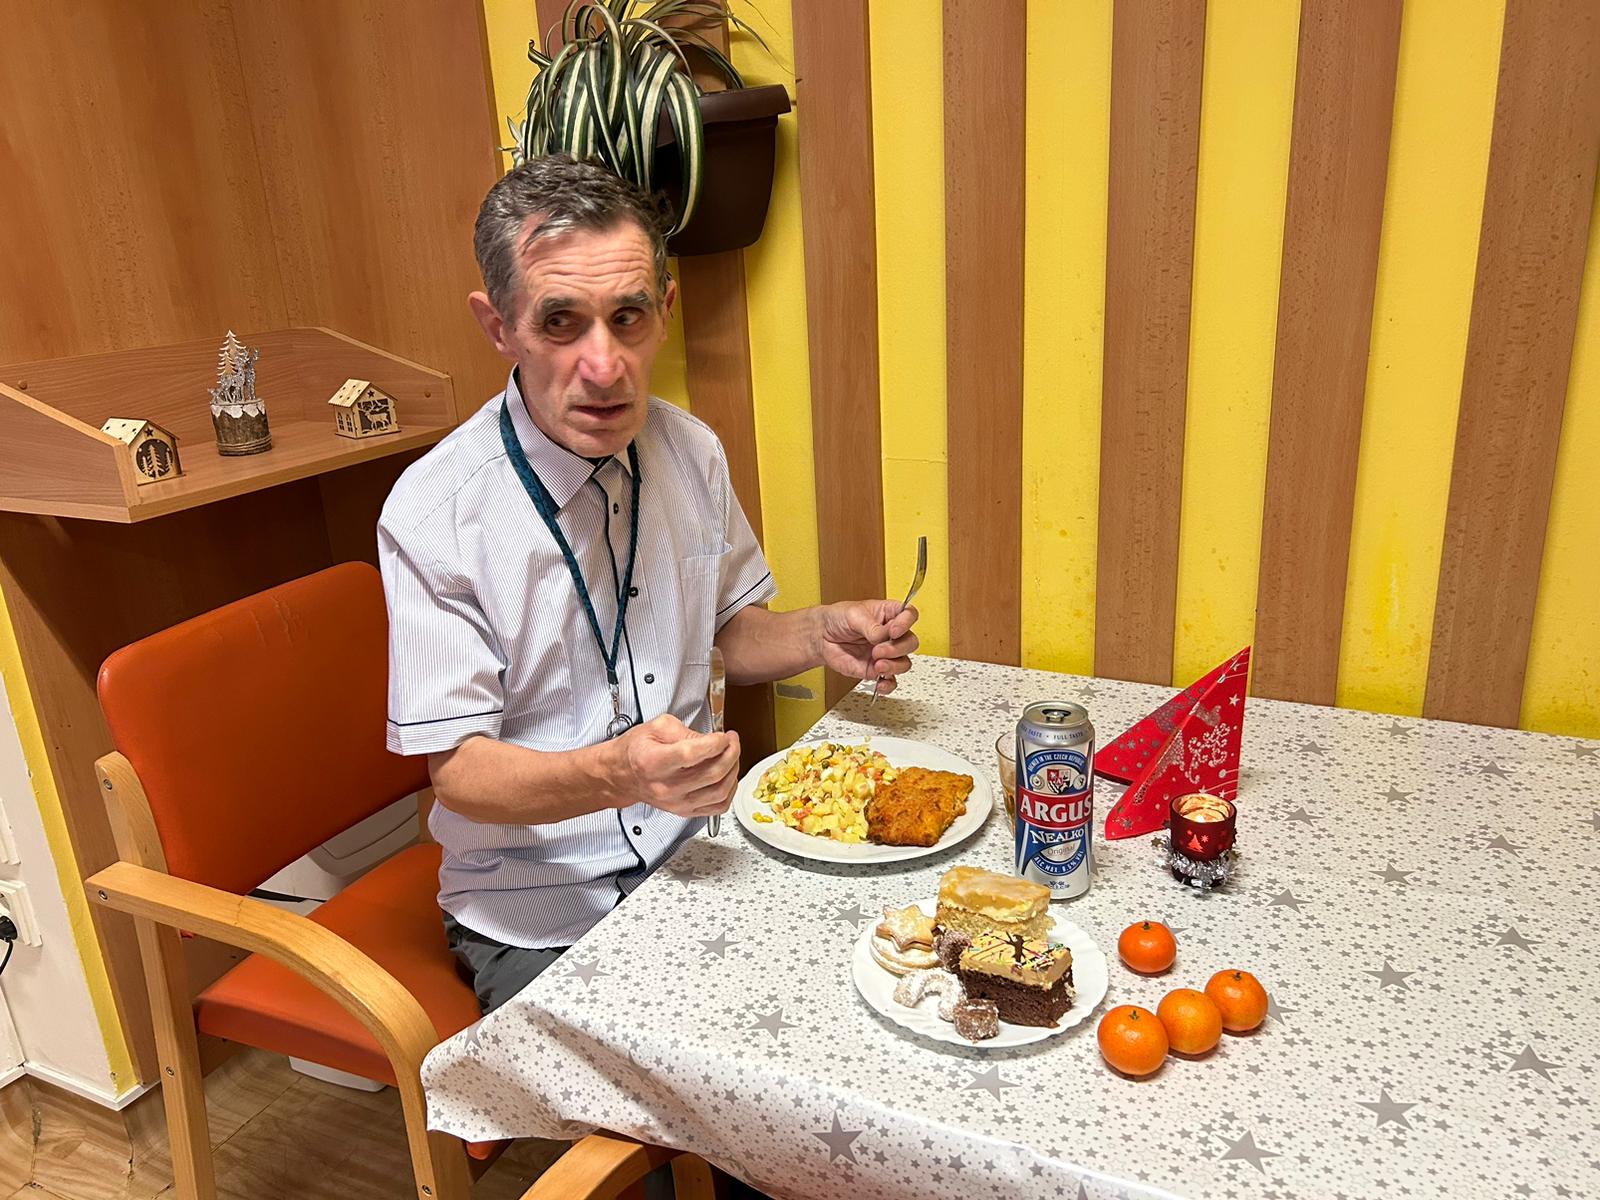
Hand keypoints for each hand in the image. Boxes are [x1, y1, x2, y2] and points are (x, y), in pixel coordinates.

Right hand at [604, 714, 740, 817]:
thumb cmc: (636, 752)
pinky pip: (718, 806)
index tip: (724, 735)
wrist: (622, 775)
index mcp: (654, 762)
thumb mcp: (656, 727)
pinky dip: (729, 790)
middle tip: (732, 740)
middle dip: (731, 753)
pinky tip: (727, 776)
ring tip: (731, 755)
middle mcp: (666, 787)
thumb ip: (685, 730)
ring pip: (719, 792)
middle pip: (711, 774)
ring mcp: (677, 802)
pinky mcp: (685, 811)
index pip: (692, 754)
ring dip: (733, 770)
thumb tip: (710, 739)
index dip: (714, 743)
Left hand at [817, 600, 920, 694]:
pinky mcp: (876, 670)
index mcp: (888, 614)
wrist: (821, 637)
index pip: (909, 615)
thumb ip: (871, 626)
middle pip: (910, 642)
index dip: (906, 623)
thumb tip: (882, 637)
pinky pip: (890, 681)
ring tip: (877, 664)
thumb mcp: (853, 615)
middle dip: (897, 648)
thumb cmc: (837, 619)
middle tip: (878, 649)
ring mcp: (885, 653)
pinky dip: (888, 685)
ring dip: (893, 666)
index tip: (894, 630)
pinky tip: (880, 682)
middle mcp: (891, 635)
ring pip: (904, 663)